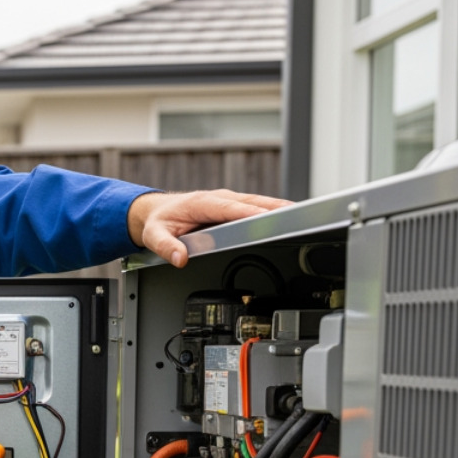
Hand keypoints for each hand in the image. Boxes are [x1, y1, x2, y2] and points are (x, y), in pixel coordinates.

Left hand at [127, 190, 291, 267]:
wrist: (155, 211)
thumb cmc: (158, 222)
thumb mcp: (155, 236)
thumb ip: (166, 247)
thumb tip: (180, 258)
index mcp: (203, 203)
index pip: (231, 208)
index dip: (250, 214)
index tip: (267, 220)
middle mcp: (219, 199)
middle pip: (253, 203)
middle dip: (274, 209)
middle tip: (298, 217)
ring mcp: (228, 201)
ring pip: (258, 203)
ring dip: (279, 209)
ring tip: (302, 216)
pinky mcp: (233, 206)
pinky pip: (256, 207)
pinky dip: (272, 212)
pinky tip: (287, 219)